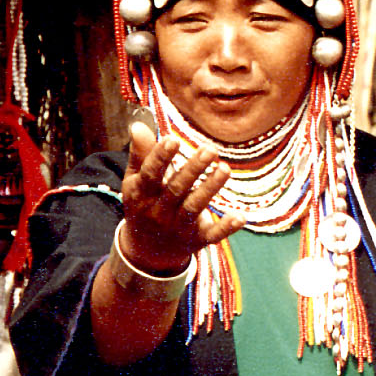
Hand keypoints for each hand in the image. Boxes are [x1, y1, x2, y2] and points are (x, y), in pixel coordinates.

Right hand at [119, 122, 243, 273]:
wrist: (146, 251)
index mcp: (142, 194)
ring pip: (194, 208)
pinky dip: (226, 228)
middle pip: (176, 190)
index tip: (173, 139)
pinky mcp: (196, 240)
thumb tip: (139, 124)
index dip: (160, 158)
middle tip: (210, 149)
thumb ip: (141, 154)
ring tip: (225, 169)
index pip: (151, 174)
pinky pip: (212, 235)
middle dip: (193, 170)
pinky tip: (240, 217)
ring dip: (210, 189)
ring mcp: (178, 228)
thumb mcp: (135, 181)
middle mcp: (158, 212)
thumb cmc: (143, 204)